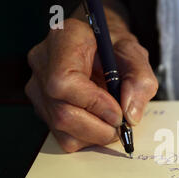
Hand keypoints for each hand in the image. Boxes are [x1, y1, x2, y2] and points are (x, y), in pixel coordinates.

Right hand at [25, 18, 157, 151]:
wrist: (100, 46)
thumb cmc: (115, 48)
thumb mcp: (136, 56)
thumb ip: (140, 81)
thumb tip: (130, 116)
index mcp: (64, 39)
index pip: (63, 82)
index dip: (93, 104)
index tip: (118, 113)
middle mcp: (42, 63)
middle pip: (61, 113)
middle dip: (99, 128)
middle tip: (121, 124)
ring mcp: (38, 88)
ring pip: (62, 129)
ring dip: (95, 135)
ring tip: (112, 121)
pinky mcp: (43, 107)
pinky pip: (63, 136)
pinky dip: (88, 137)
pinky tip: (99, 122)